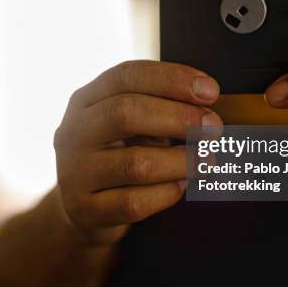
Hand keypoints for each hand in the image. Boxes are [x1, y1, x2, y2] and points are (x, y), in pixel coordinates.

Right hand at [54, 61, 221, 244]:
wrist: (78, 210)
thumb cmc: (114, 156)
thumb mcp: (125, 126)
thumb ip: (156, 111)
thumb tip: (206, 109)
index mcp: (85, 101)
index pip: (125, 76)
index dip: (171, 79)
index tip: (210, 90)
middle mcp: (73, 133)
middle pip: (125, 113)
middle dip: (178, 117)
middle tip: (213, 127)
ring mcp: (74, 173)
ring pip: (134, 163)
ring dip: (181, 161)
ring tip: (208, 160)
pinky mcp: (85, 211)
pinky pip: (134, 203)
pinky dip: (167, 193)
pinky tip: (183, 186)